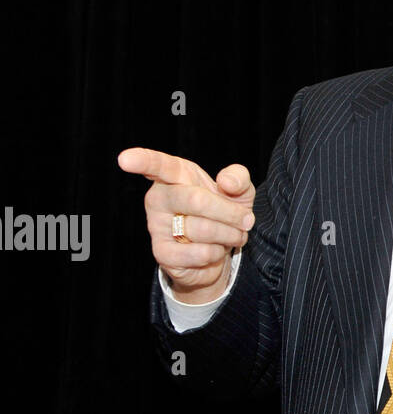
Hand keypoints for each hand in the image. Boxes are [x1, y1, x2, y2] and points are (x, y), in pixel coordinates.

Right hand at [117, 148, 255, 300]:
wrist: (219, 252)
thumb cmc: (224, 213)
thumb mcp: (239, 192)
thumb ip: (238, 178)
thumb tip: (226, 182)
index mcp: (175, 176)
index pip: (157, 165)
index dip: (141, 160)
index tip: (125, 159)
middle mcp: (159, 198)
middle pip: (196, 200)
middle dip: (230, 213)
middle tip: (247, 220)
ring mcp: (156, 226)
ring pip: (202, 229)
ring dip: (229, 235)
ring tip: (233, 235)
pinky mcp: (162, 253)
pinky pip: (198, 253)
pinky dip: (216, 254)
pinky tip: (213, 251)